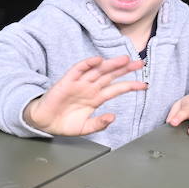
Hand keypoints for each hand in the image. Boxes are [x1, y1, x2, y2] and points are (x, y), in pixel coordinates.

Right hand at [23, 54, 145, 135]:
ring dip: (111, 64)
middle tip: (139, 63)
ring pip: (98, 71)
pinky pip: (78, 70)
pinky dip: (87, 64)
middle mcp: (90, 88)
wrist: (44, 122)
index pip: (117, 89)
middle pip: (110, 75)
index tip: (144, 85)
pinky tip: (97, 60)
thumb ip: (99, 124)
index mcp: (96, 98)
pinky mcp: (67, 81)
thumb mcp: (85, 128)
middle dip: (125, 69)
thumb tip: (112, 117)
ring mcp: (80, 83)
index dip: (130, 86)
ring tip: (124, 60)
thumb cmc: (63, 122)